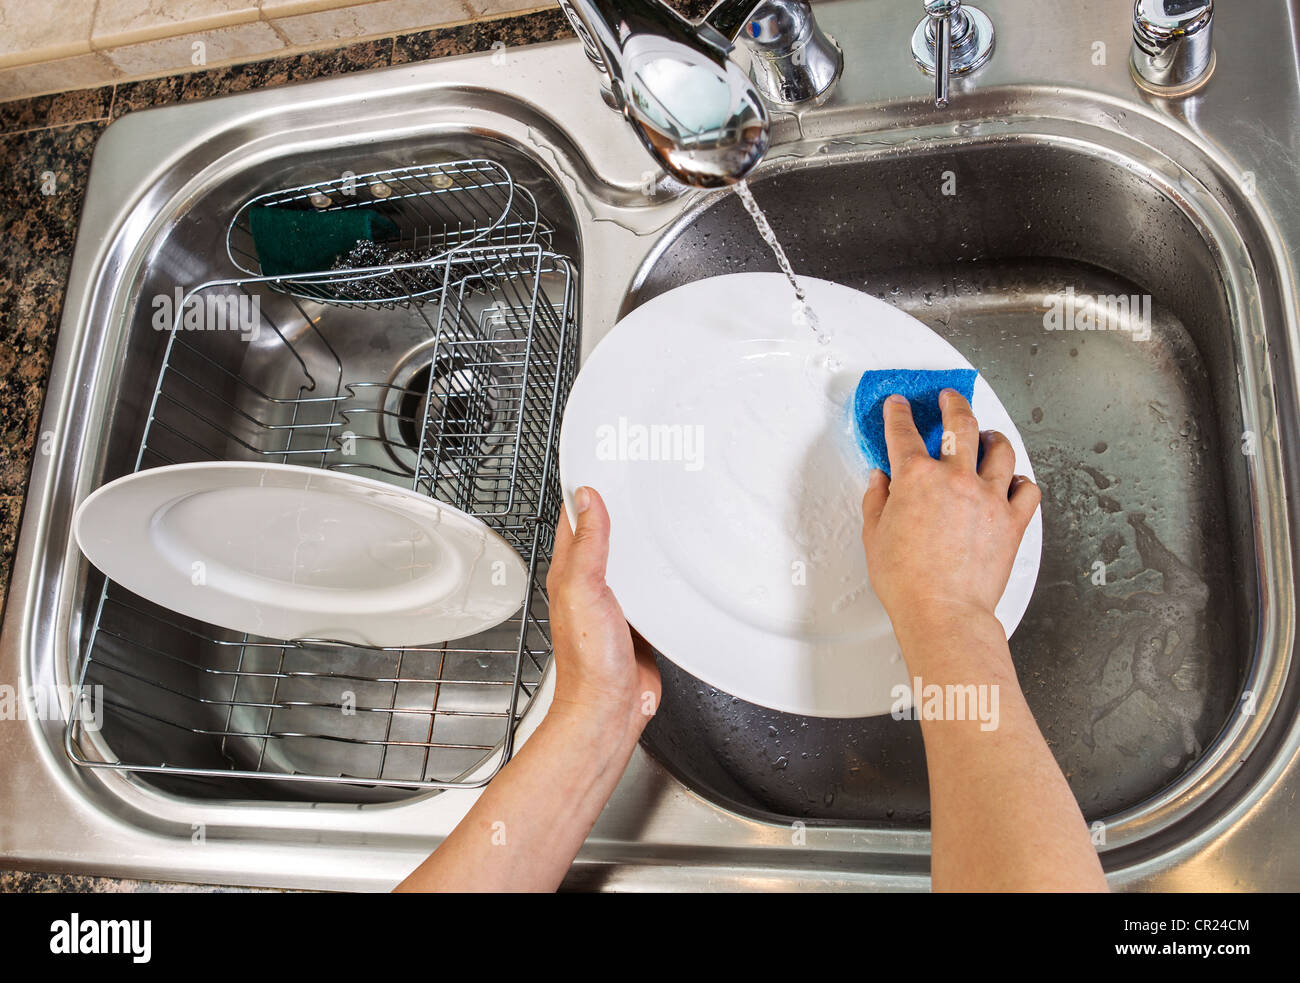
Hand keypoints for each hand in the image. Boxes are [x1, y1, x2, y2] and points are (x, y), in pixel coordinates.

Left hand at [546, 486, 660, 731]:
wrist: (610, 709)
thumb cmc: (588, 661)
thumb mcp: (584, 590)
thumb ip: (587, 544)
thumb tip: (587, 497)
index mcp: (569, 571)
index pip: (575, 517)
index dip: (586, 488)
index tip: (605, 461)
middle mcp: (591, 583)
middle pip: (606, 534)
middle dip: (621, 507)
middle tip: (643, 479)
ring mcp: (617, 601)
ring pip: (631, 558)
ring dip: (644, 539)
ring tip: (664, 511)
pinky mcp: (641, 620)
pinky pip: (651, 586)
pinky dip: (662, 572)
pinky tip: (676, 564)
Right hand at [861, 390, 1039, 646]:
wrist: (943, 612)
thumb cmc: (907, 582)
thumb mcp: (875, 536)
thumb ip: (877, 500)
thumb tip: (880, 481)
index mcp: (915, 478)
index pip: (904, 430)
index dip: (898, 412)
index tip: (898, 405)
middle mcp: (955, 478)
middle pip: (960, 422)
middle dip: (952, 403)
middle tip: (949, 398)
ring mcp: (989, 496)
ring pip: (1001, 448)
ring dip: (993, 436)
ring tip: (988, 435)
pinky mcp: (1013, 519)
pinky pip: (1027, 487)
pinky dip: (1021, 479)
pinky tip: (1013, 480)